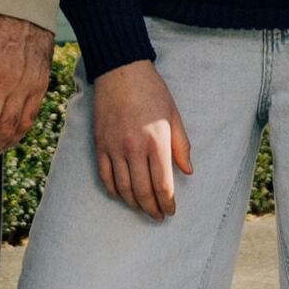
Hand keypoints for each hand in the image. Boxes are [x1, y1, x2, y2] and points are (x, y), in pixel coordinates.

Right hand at [87, 56, 191, 217]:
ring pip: (123, 188)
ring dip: (134, 203)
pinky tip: (122, 195)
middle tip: (158, 216)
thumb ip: (181, 146)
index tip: (171, 211)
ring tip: (143, 208)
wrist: (120, 71)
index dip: (167, 203)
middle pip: (142, 191)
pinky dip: (114, 191)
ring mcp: (114, 148)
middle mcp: (135, 149)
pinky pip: (105, 176)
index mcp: (157, 142)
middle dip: (152, 209)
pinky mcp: (100, 145)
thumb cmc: (152, 92)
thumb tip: (188, 171)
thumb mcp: (174, 116)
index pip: (163, 184)